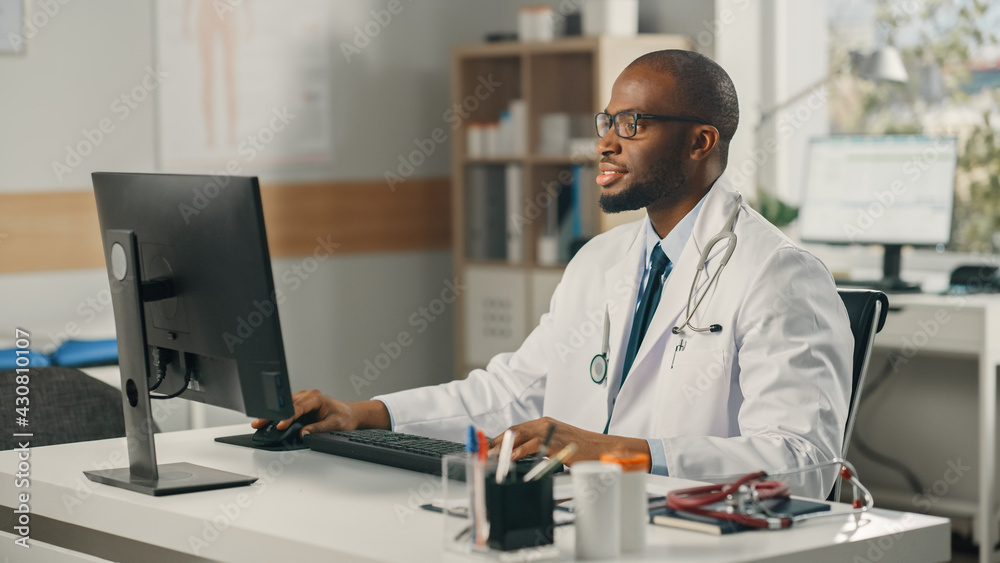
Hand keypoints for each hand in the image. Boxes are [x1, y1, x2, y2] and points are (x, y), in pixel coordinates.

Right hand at [250, 390, 390, 437]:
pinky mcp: (301, 406)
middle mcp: (308, 396)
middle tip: (259, 423)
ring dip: (273, 415)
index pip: (298, 408)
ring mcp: (303, 400)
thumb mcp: (334, 425)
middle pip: (287, 406)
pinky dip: (278, 417)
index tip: (280, 426)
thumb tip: (304, 434)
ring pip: (285, 407)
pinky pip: (287, 410)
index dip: (288, 417)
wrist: (351, 415)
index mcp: (316, 398)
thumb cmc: (345, 418)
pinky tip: (268, 422)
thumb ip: (318, 429)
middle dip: (273, 415)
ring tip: (259, 423)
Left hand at [489, 416, 650, 466]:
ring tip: (489, 456)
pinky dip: (521, 450)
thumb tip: (521, 460)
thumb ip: (540, 450)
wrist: (605, 449)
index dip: (498, 438)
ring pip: (520, 435)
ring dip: (502, 446)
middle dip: (495, 442)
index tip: (484, 448)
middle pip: (513, 431)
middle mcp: (545, 423)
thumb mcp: (557, 448)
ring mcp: (551, 430)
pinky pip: (535, 444)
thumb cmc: (584, 451)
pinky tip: (511, 457)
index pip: (514, 430)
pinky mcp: (557, 440)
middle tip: (480, 452)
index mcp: (544, 424)